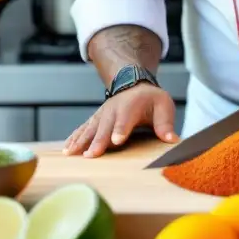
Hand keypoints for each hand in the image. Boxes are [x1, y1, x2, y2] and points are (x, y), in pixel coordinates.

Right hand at [63, 83, 178, 157]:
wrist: (134, 84)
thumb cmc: (151, 99)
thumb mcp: (163, 106)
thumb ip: (165, 123)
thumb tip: (171, 140)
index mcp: (131, 106)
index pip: (125, 120)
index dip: (120, 130)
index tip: (116, 141)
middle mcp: (113, 110)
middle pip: (104, 127)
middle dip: (97, 141)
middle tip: (91, 155)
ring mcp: (102, 114)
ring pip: (90, 128)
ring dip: (81, 141)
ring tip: (71, 154)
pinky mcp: (95, 119)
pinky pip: (83, 129)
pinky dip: (74, 138)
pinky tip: (66, 150)